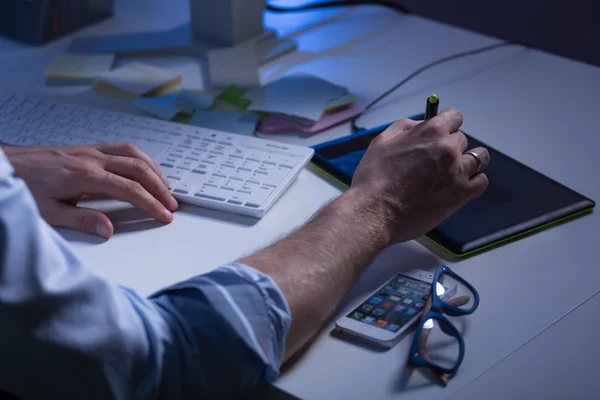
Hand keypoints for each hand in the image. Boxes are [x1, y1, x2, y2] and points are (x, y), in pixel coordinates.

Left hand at [3, 142, 178, 238]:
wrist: (7, 164)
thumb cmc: (25, 187)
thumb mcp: (49, 211)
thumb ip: (81, 220)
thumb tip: (108, 229)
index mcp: (85, 176)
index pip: (129, 189)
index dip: (151, 203)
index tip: (164, 215)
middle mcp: (92, 159)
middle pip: (138, 169)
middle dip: (159, 187)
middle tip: (172, 204)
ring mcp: (91, 150)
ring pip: (134, 154)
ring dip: (154, 170)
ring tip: (165, 187)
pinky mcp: (88, 148)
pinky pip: (123, 148)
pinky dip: (140, 158)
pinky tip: (144, 167)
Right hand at [350, 109, 489, 242]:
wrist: (375, 212)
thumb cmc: (374, 178)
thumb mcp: (383, 141)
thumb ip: (406, 127)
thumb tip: (421, 125)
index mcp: (431, 132)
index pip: (455, 117)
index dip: (446, 125)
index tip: (440, 134)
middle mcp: (449, 149)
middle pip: (462, 139)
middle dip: (449, 146)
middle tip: (433, 161)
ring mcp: (458, 172)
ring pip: (478, 158)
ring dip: (465, 162)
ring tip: (449, 172)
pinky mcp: (461, 194)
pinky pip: (481, 181)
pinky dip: (473, 181)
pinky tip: (458, 184)